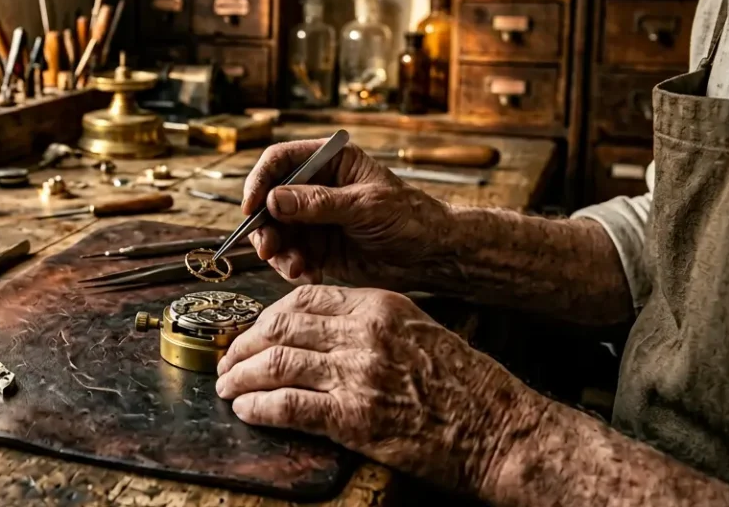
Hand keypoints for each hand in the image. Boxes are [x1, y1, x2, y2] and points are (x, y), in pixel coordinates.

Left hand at [216, 285, 547, 491]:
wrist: (501, 430)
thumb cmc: (469, 387)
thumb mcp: (420, 331)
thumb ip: (371, 324)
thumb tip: (322, 333)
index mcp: (380, 305)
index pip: (304, 297)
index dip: (268, 315)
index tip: (253, 330)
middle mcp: (364, 333)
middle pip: (280, 326)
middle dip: (242, 344)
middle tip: (227, 360)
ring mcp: (357, 374)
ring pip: (275, 363)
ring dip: (240, 376)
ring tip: (228, 387)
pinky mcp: (354, 418)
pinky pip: (288, 406)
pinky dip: (258, 408)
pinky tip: (246, 411)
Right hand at [242, 139, 455, 286]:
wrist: (430, 256)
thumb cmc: (410, 218)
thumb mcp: (366, 206)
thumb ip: (320, 203)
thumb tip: (275, 200)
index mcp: (329, 162)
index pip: (280, 161)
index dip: (260, 181)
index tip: (252, 208)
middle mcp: (314, 187)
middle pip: (269, 200)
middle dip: (265, 227)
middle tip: (268, 249)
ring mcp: (313, 219)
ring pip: (275, 232)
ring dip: (279, 252)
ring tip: (296, 268)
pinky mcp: (315, 247)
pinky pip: (289, 256)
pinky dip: (293, 267)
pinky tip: (310, 274)